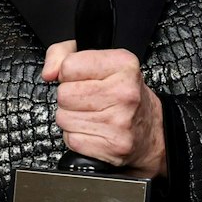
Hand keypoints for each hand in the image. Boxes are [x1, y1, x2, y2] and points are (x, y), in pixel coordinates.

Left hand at [42, 42, 166, 177]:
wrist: (151, 130)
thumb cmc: (124, 95)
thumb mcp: (102, 62)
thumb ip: (65, 54)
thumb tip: (49, 72)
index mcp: (123, 65)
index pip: (69, 65)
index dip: (68, 73)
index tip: (80, 77)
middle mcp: (124, 92)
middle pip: (64, 94)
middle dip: (70, 96)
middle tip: (88, 98)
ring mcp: (119, 121)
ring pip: (64, 118)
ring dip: (72, 117)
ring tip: (92, 114)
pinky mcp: (112, 146)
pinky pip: (71, 139)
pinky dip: (77, 136)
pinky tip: (94, 130)